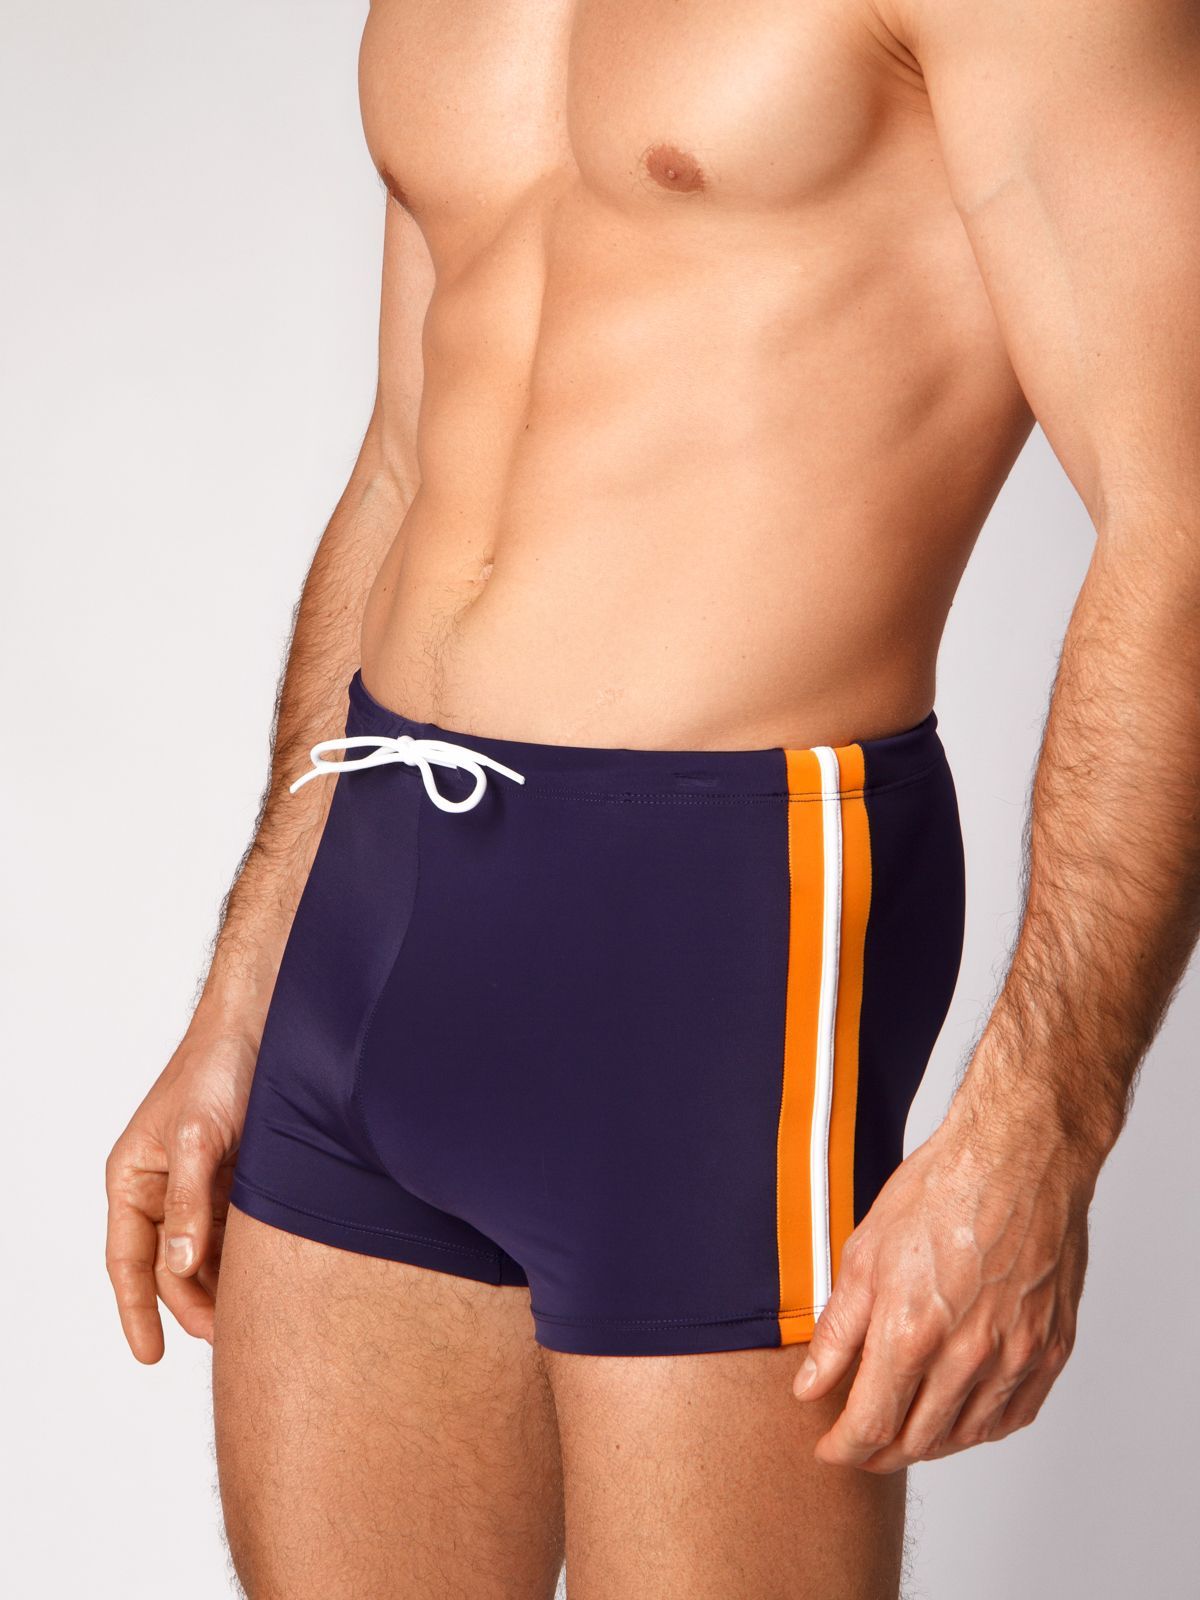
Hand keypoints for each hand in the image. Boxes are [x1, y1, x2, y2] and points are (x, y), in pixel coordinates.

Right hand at [105, 1021, 257, 1361]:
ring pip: (206, 1252)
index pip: (127, 1260)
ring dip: (223, 1283)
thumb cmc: (219, 1066)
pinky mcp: (237, 1176)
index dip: (137, 1310)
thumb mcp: (199, 1136)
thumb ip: (189, 1202)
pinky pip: (236, 1230)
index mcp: (134, 1178)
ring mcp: (201, 1183)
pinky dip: (247, 1255)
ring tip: (254, 1320)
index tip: (149, 1356)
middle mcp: (163, 1186)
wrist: (265, 1020)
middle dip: (193, 1305)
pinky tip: (270, 1278)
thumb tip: (180, 1267)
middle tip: (229, 1342)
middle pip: (171, 1265)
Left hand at [793, 1097, 1093, 1470]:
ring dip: (929, 1444)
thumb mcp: (864, 1252)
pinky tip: (961, 1414)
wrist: (1019, 1157)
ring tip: (904, 1430)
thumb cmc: (942, 1190)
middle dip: (880, 1452)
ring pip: (967, 1435)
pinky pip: (1015, 1414)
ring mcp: (1016, 1356)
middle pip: (918, 1441)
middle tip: (860, 1444)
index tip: (829, 1448)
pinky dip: (982, 1426)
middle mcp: (968, 1355)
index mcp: (912, 1330)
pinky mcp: (1051, 1348)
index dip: (843, 1448)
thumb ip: (837, 1331)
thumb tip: (810, 1387)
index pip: (870, 1425)